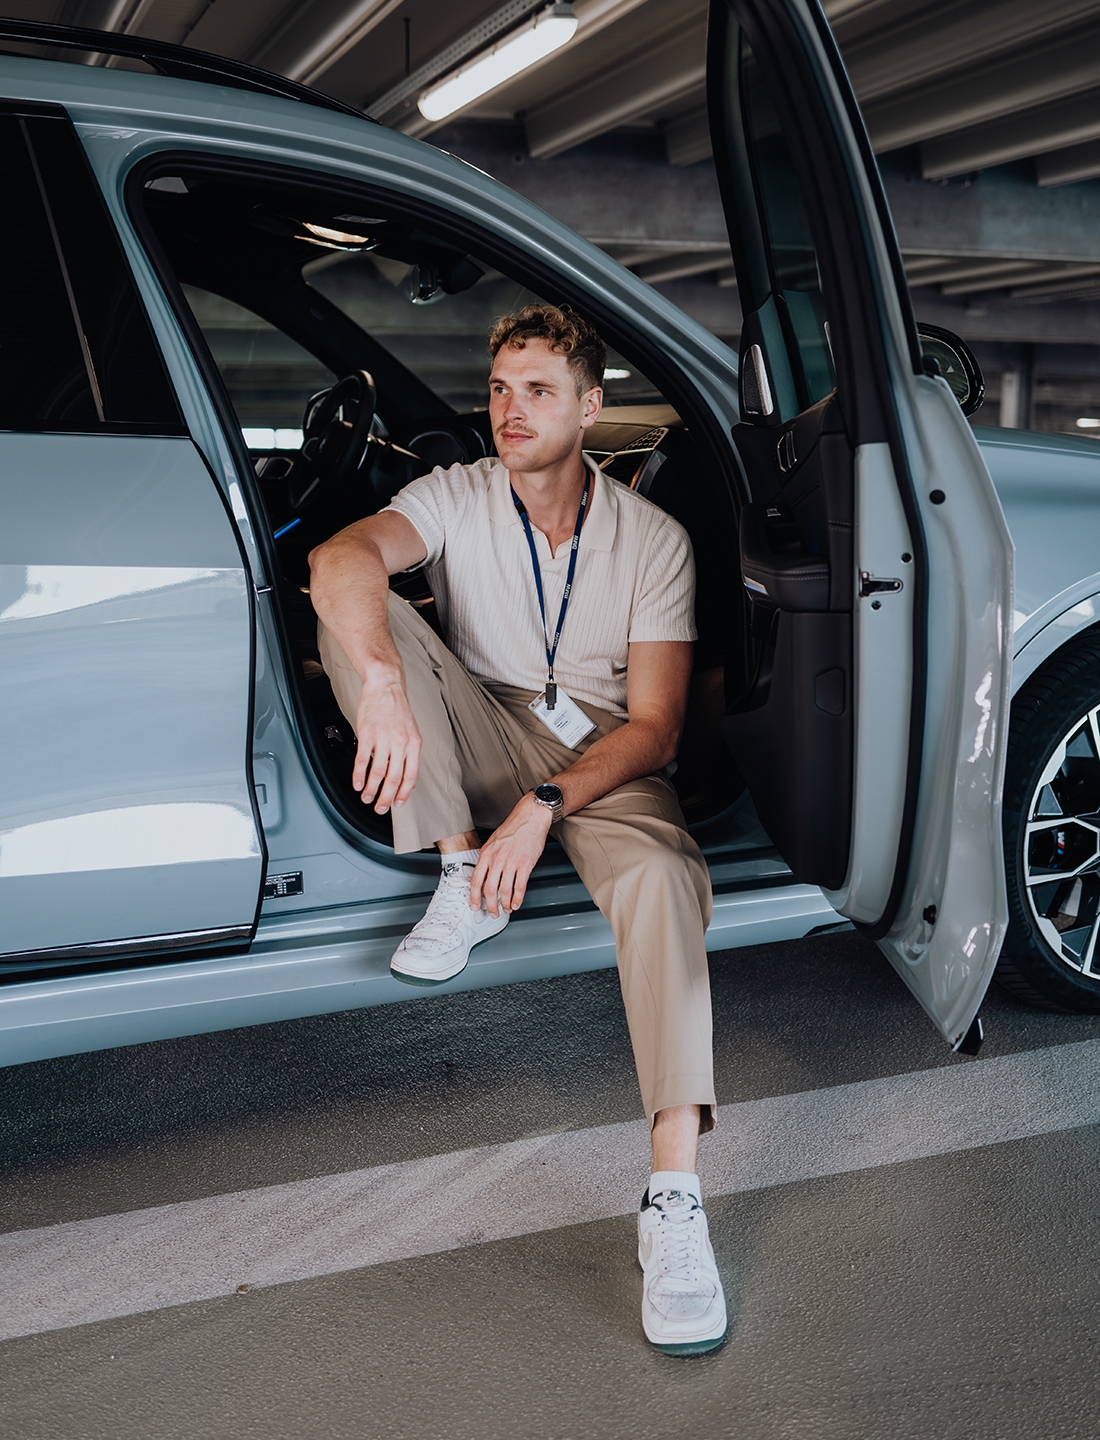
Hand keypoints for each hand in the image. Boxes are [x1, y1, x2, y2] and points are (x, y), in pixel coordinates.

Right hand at [353, 668, 421, 813]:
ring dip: (371, 789)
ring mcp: (383, 738)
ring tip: (366, 798)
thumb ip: (411, 755)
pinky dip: (359, 775)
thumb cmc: (398, 708)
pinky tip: (357, 784)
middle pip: (394, 778)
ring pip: (378, 772)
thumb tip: (411, 780)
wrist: (386, 685)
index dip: (404, 793)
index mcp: (414, 743)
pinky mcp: (367, 733)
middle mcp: (401, 742)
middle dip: (386, 798)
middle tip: (380, 808)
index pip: (411, 775)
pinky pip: (362, 760)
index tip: (398, 804)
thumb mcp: (412, 731)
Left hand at [470, 794, 553, 916]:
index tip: (475, 905)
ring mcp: (511, 862)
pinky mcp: (525, 864)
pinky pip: (520, 887)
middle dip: (490, 905)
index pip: (476, 880)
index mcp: (486, 854)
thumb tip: (485, 874)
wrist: (530, 817)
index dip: (474, 896)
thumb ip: (488, 858)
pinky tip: (516, 903)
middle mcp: (497, 859)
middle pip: (489, 889)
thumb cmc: (513, 828)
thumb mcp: (493, 841)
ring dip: (504, 904)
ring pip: (505, 891)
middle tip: (492, 912)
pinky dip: (517, 899)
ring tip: (506, 910)